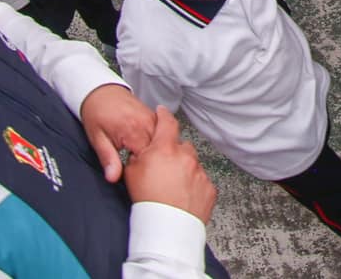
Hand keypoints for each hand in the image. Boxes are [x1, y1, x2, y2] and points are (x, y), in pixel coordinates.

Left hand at [79, 83, 157, 182]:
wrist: (100, 92)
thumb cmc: (97, 113)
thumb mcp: (97, 140)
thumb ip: (108, 159)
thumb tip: (113, 177)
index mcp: (133, 131)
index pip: (149, 158)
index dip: (143, 169)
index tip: (134, 173)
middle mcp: (146, 123)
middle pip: (160, 149)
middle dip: (153, 161)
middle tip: (140, 166)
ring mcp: (151, 118)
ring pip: (164, 140)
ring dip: (156, 151)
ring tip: (144, 157)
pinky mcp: (152, 115)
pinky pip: (162, 131)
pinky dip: (158, 141)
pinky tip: (148, 147)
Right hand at [123, 107, 216, 223]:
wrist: (166, 228)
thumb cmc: (147, 201)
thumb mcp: (132, 174)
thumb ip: (138, 156)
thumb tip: (143, 151)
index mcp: (165, 149)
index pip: (167, 123)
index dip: (163, 116)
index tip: (162, 112)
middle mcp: (186, 157)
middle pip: (181, 146)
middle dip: (173, 153)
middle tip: (163, 169)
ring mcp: (199, 172)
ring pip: (192, 164)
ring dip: (184, 170)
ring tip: (172, 187)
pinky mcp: (209, 188)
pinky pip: (201, 181)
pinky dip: (194, 186)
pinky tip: (183, 196)